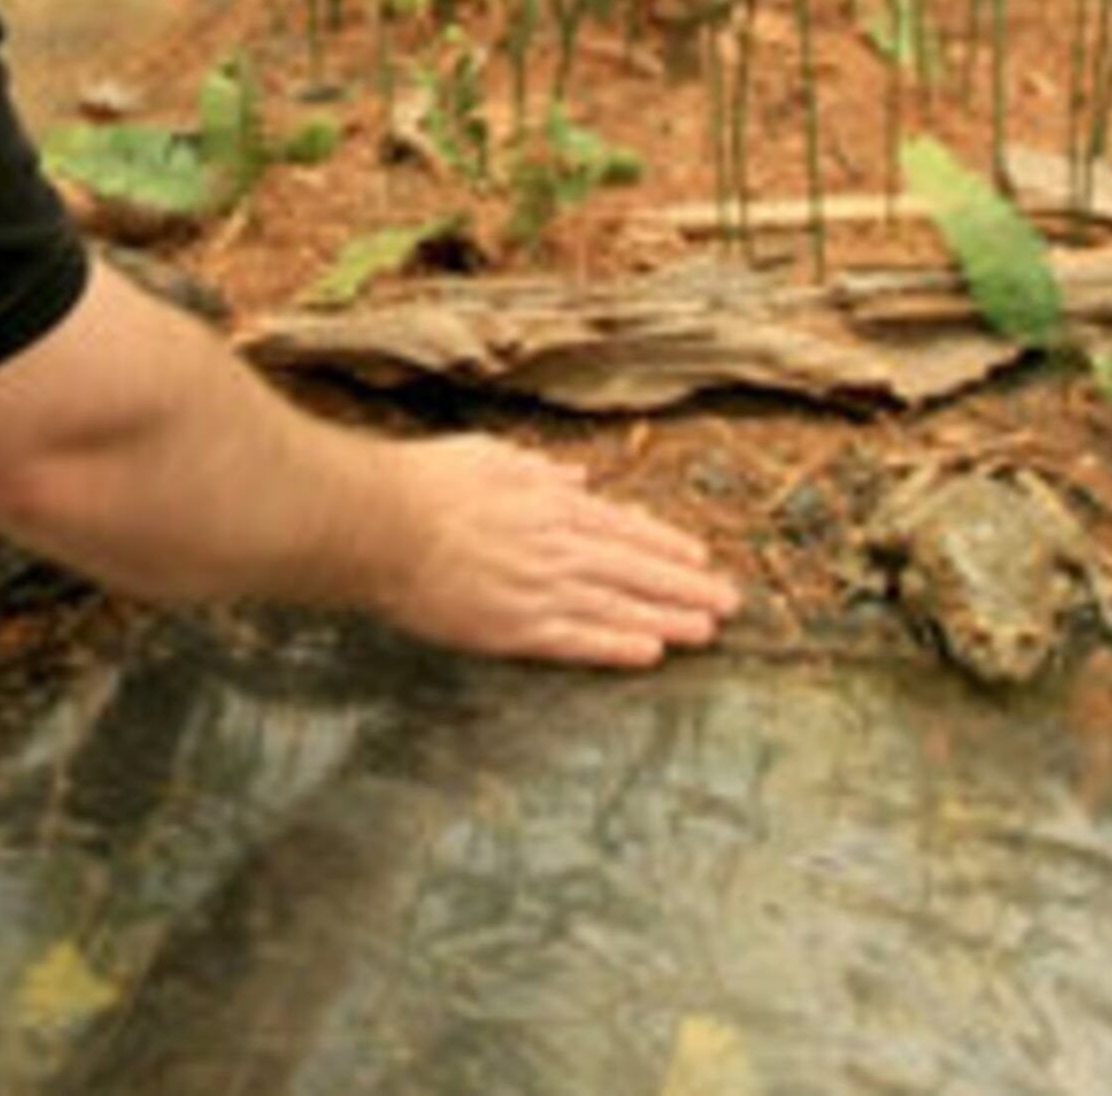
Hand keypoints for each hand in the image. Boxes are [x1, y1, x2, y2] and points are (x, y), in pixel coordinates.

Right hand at [370, 436, 740, 667]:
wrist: (382, 523)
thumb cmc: (426, 483)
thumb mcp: (491, 456)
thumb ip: (540, 471)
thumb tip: (578, 478)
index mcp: (552, 505)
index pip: (625, 528)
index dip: (667, 545)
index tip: (700, 558)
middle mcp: (558, 547)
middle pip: (636, 570)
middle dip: (687, 587)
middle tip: (729, 603)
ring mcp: (539, 590)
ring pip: (619, 607)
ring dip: (667, 619)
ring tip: (707, 631)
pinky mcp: (513, 629)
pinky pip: (576, 641)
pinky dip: (616, 647)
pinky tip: (650, 654)